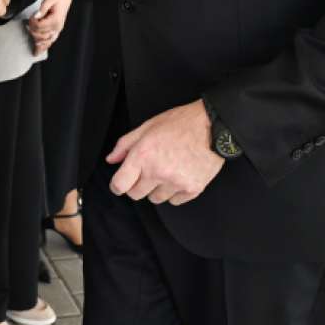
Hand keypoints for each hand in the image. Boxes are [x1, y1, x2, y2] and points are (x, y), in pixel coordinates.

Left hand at [27, 0, 72, 54]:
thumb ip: (43, 8)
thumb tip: (36, 16)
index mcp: (55, 20)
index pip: (40, 27)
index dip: (32, 23)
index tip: (30, 17)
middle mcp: (57, 27)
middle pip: (41, 35)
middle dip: (33, 30)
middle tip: (29, 23)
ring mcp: (57, 31)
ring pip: (46, 42)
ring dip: (37, 42)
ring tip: (31, 39)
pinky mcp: (56, 31)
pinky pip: (50, 42)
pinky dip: (43, 47)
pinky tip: (36, 52)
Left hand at [106, 99, 222, 205]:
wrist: (212, 127)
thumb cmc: (180, 123)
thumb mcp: (147, 127)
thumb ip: (125, 145)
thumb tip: (112, 160)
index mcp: (143, 156)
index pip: (120, 185)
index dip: (117, 185)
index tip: (120, 183)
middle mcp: (157, 172)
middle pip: (136, 195)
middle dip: (137, 185)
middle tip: (146, 172)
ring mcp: (175, 183)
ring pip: (155, 199)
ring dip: (156, 188)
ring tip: (166, 171)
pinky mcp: (192, 189)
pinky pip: (174, 201)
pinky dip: (174, 192)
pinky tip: (179, 176)